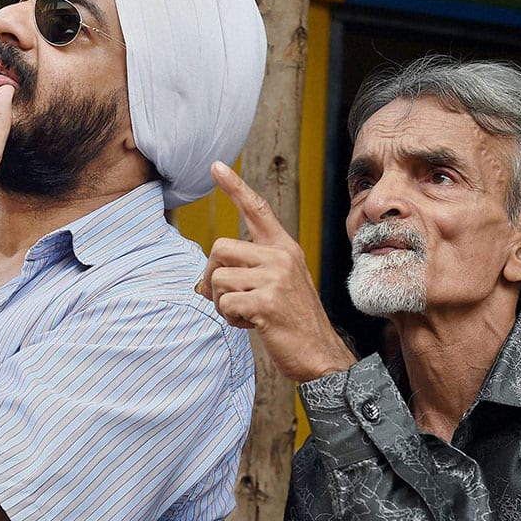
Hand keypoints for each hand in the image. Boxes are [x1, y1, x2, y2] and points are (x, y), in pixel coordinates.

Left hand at [195, 161, 355, 381]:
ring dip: (221, 302)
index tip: (215, 166)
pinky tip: (249, 324)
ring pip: (217, 278)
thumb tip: (201, 282)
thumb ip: (246, 274)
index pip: (257, 209)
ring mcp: (276, 278)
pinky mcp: (267, 302)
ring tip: (244, 314)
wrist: (320, 354)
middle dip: (210, 276)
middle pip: (220, 248)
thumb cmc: (293, 322)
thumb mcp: (276, 287)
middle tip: (222, 297)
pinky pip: (225, 303)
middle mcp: (281, 257)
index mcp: (284, 249)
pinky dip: (229, 318)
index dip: (234, 187)